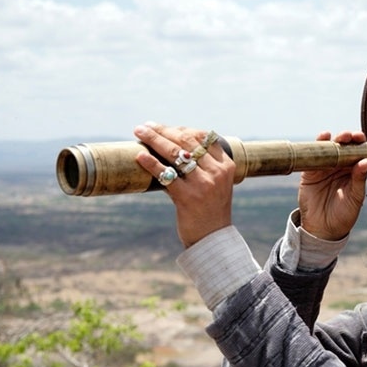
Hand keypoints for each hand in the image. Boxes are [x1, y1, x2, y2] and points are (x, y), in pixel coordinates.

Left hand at [133, 122, 235, 247]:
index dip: (181, 129)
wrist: (213, 239)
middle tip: (145, 127)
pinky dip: (151, 164)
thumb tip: (170, 143)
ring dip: (154, 140)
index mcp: (226, 165)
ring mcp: (204, 185)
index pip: (203, 137)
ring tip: (139, 133)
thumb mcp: (215, 183)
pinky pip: (166, 175)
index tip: (163, 128)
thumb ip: (202, 165)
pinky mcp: (188, 198)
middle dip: (163, 131)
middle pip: (187, 142)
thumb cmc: (210, 209)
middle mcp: (217, 172)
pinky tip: (140, 156)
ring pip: (175, 154)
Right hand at [298, 131, 366, 240]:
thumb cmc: (344, 215)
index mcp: (353, 171)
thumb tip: (366, 160)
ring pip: (329, 148)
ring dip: (334, 139)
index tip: (363, 139)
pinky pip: (314, 156)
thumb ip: (359, 180)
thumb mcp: (355, 198)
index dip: (361, 143)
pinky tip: (324, 138)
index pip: (358, 152)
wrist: (323, 229)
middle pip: (344, 146)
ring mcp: (324, 167)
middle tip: (352, 136)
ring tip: (341, 137)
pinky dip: (318, 145)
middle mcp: (340, 166)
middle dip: (348, 137)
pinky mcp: (310, 172)